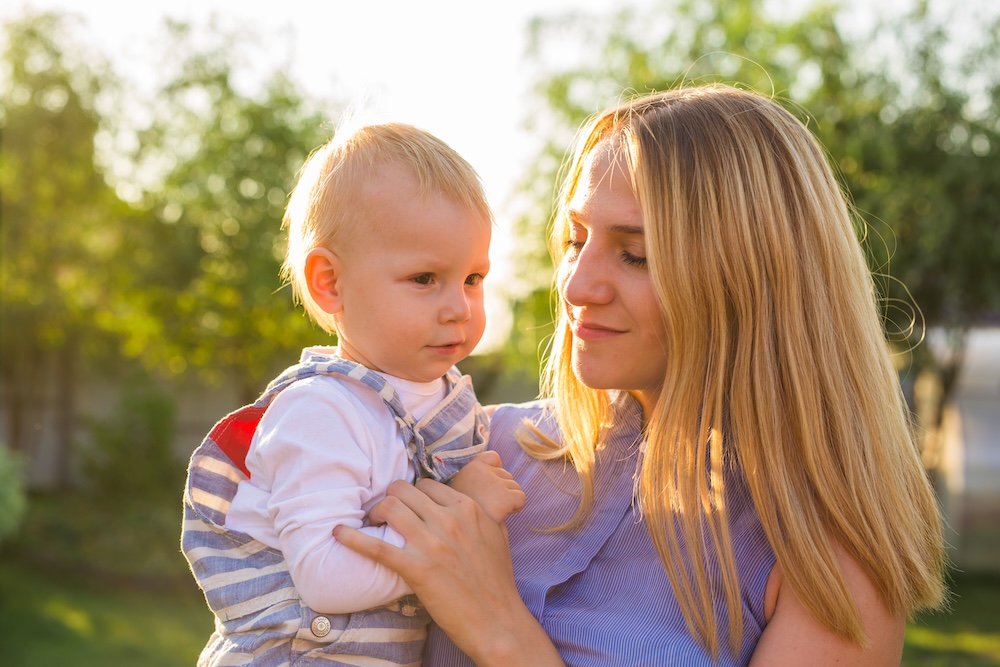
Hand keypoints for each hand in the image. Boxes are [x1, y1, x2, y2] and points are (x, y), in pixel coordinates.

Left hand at [333, 478, 563, 666]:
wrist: (497, 620)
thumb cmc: (497, 580)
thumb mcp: (497, 534)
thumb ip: (479, 513)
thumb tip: (463, 502)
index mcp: (468, 508)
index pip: (427, 485)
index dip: (412, 495)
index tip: (406, 507)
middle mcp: (450, 519)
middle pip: (404, 491)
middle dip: (390, 499)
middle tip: (385, 514)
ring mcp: (432, 543)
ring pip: (391, 507)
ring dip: (376, 512)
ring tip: (372, 523)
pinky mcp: (417, 569)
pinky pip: (377, 546)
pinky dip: (353, 538)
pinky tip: (338, 533)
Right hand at [448, 450, 524, 522]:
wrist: (462, 535)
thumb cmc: (465, 515)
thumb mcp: (463, 489)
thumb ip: (479, 474)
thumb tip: (500, 463)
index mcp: (469, 468)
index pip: (493, 457)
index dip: (495, 473)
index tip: (487, 488)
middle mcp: (481, 471)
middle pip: (506, 475)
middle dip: (502, 489)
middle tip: (489, 505)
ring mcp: (493, 484)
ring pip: (515, 486)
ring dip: (509, 499)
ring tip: (494, 511)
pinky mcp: (503, 499)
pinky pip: (521, 498)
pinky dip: (516, 506)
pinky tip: (504, 515)